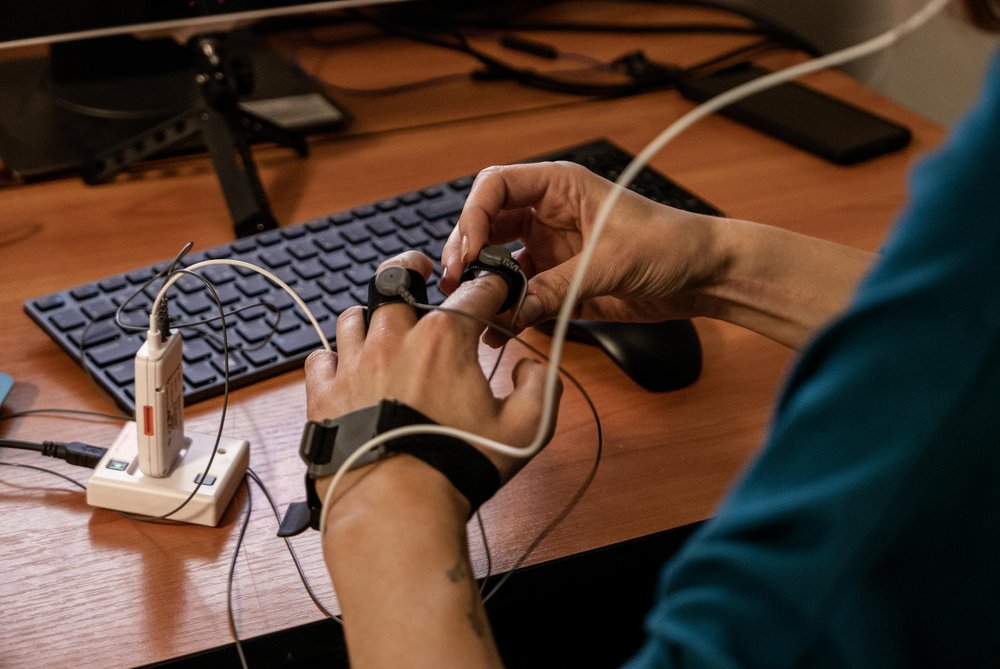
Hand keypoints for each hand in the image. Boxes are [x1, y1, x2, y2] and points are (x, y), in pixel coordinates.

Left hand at [304, 251, 559, 484]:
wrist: (396, 509)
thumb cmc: (458, 466)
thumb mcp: (526, 429)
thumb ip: (541, 387)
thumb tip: (531, 365)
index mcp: (445, 339)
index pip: (474, 292)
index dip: (491, 287)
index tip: (496, 290)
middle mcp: (394, 339)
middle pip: (397, 279)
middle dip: (413, 269)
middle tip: (422, 272)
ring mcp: (353, 364)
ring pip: (354, 315)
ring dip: (371, 317)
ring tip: (381, 328)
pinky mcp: (323, 394)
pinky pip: (320, 356)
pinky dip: (334, 357)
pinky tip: (346, 368)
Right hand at [440, 161, 725, 340]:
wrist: (706, 276)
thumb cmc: (673, 244)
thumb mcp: (612, 262)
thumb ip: (558, 286)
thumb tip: (512, 310)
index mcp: (559, 188)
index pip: (496, 187)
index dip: (474, 216)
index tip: (470, 251)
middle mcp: (548, 215)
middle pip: (487, 226)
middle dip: (469, 253)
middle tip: (458, 284)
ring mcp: (551, 250)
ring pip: (499, 264)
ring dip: (484, 285)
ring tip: (471, 310)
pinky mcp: (560, 283)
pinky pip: (522, 296)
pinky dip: (507, 312)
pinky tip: (498, 330)